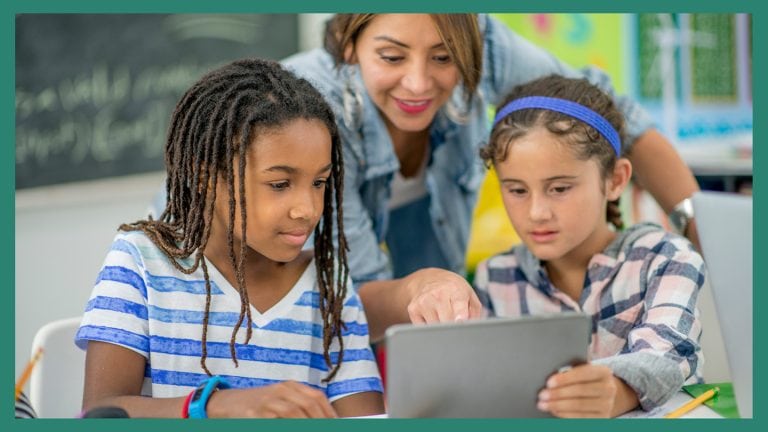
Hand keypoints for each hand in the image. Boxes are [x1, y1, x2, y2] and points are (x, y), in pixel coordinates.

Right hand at [206, 381, 336, 417]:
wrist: (226, 403)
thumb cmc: (258, 405)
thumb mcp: (280, 400)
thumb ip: (300, 407)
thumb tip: (326, 420)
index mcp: (290, 386)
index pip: (317, 397)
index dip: (329, 413)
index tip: (338, 424)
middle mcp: (280, 391)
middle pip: (308, 405)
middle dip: (321, 421)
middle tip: (329, 429)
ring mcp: (267, 401)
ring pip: (293, 413)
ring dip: (306, 424)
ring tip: (315, 431)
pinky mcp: (253, 413)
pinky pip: (274, 422)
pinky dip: (287, 426)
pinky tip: (292, 428)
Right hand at [402, 268, 483, 323]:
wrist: (429, 280)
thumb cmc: (453, 291)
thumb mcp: (469, 295)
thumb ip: (474, 313)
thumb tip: (471, 329)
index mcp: (455, 289)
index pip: (458, 305)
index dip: (460, 316)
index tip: (460, 321)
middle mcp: (437, 294)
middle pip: (447, 322)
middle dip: (453, 328)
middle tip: (456, 324)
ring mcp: (423, 301)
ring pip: (435, 328)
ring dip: (441, 328)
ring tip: (443, 316)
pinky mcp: (412, 309)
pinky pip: (424, 329)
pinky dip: (430, 328)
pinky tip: (432, 316)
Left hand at [536, 364, 622, 417]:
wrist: (602, 395)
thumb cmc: (585, 380)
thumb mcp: (581, 371)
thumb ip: (570, 371)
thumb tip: (551, 380)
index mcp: (603, 372)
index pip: (583, 373)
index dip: (565, 378)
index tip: (549, 382)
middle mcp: (609, 388)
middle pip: (580, 390)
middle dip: (558, 393)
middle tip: (542, 395)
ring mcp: (607, 405)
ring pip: (580, 405)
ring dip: (558, 405)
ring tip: (544, 404)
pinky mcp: (602, 418)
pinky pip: (581, 417)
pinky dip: (565, 414)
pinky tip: (554, 411)